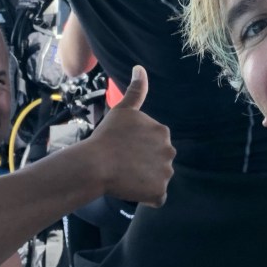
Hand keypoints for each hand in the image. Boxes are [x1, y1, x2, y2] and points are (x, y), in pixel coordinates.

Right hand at [88, 66, 174, 206]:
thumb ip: (136, 90)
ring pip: (157, 178)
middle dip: (144, 164)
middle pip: (158, 161)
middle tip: (124, 163)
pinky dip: (147, 197)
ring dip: (144, 179)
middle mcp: (169, 151)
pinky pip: (156, 197)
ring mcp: (165, 172)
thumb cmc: (107, 136)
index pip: (154, 143)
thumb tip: (140, 68)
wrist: (97, 163)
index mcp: (163, 131)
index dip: (138, 148)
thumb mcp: (122, 110)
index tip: (124, 148)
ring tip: (125, 176)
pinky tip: (132, 189)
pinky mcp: (158, 191)